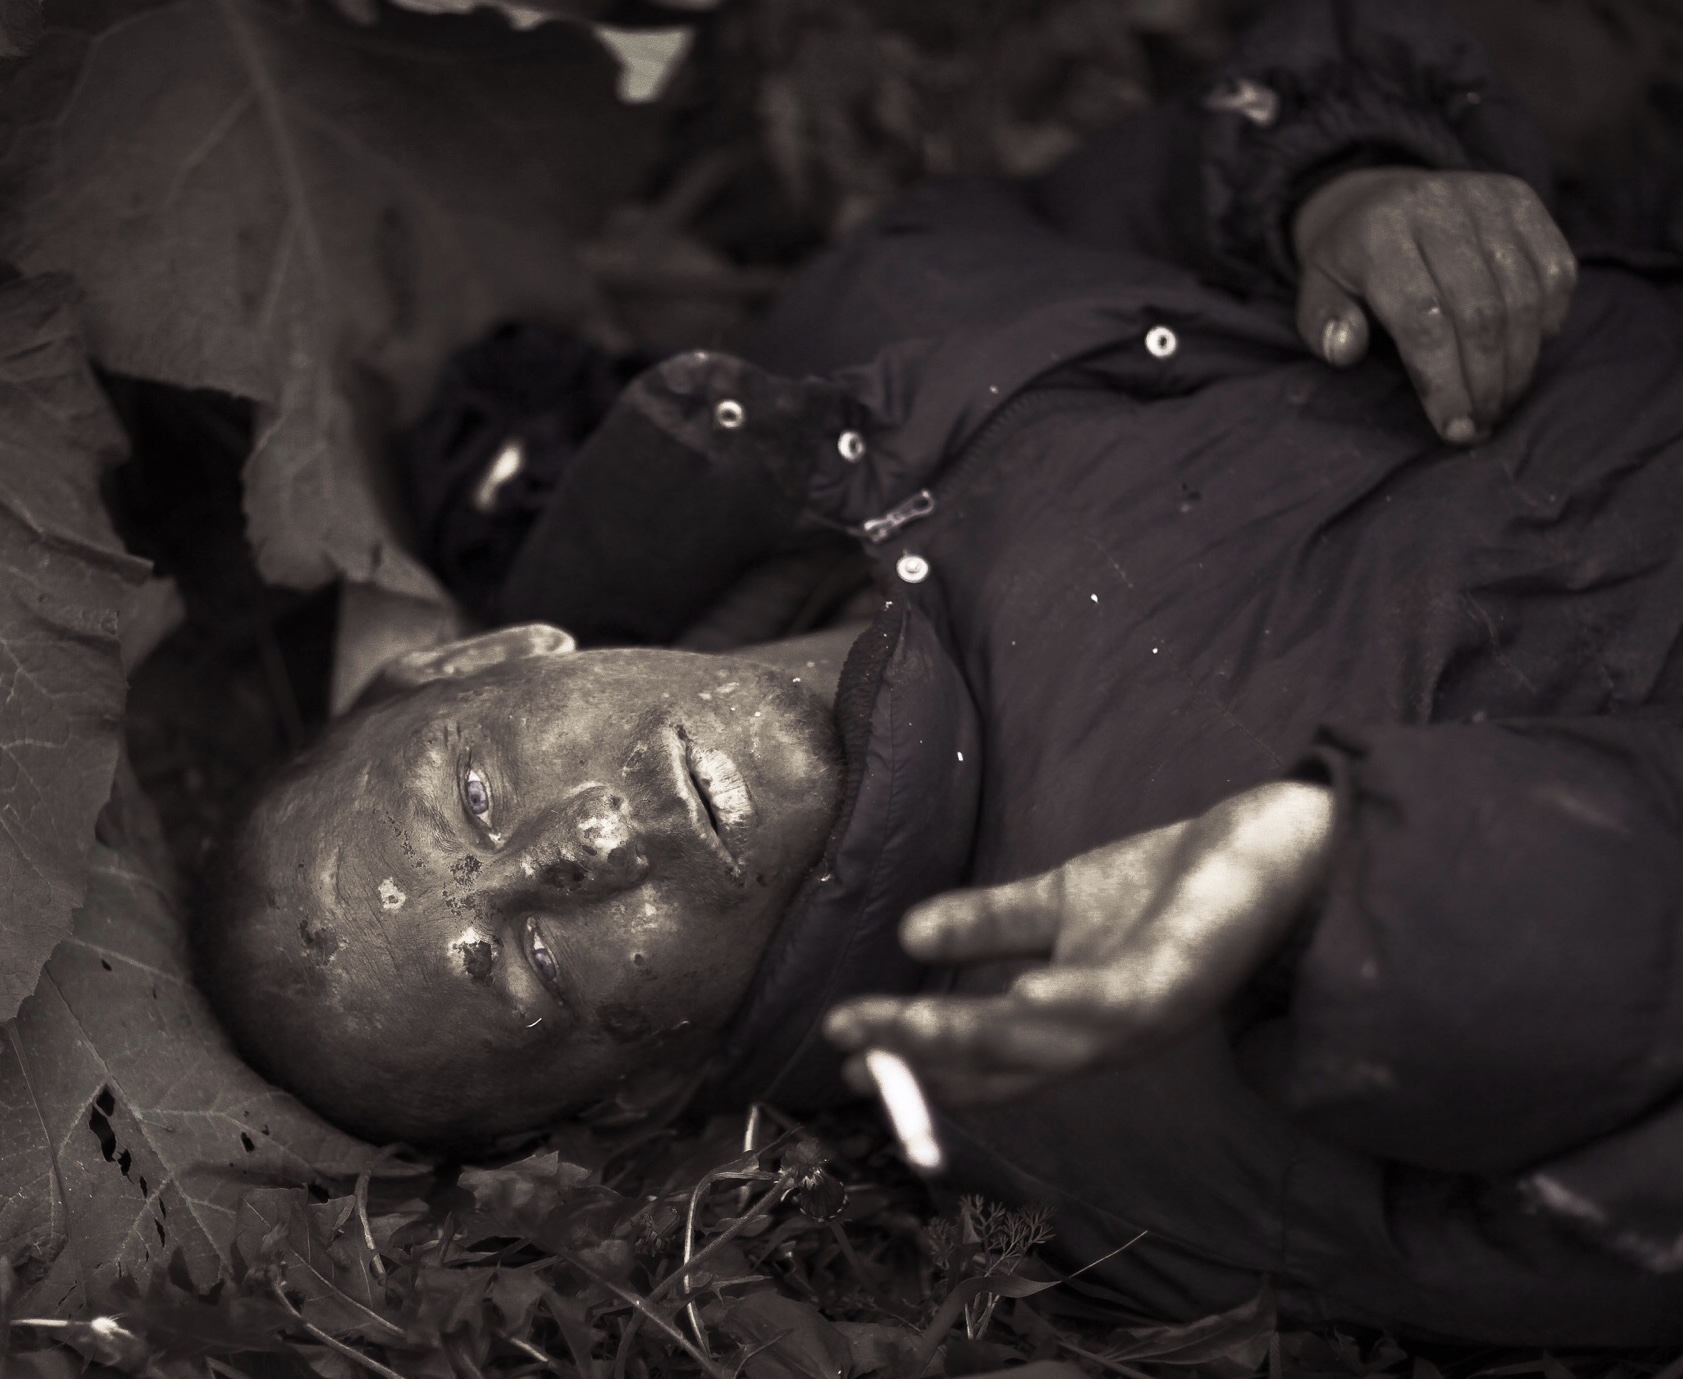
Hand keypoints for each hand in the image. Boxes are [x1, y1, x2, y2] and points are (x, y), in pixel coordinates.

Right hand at [823, 781, 1335, 1105]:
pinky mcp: (1176, 982)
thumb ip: (992, 924)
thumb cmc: (1171, 883)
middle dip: (918, 1055)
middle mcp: (1100, 1035)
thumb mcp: (1060, 901)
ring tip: (894, 1025)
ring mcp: (1139, 1016)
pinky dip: (1063, 1007)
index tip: (845, 1052)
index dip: (914, 1057)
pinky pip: (1112, 1005)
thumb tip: (910, 938)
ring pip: (1038, 1041)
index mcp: (1070, 1021)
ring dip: (962, 1037)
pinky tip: (1016, 996)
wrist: (1270, 848)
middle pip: (996, 1060)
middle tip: (845, 1045)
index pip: (982, 1055)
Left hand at [1292, 167, 1577, 445]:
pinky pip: (1556, 270)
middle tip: (1481, 424)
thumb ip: (1322, 325)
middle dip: (1485, 382)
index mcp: (1380, 233)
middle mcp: (1437, 206)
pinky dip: (1547, 320)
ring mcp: (1486, 196)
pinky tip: (1524, 353)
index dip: (1443, 382)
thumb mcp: (1317, 292)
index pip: (1423, 319)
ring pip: (1523, 296)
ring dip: (1519, 363)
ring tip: (1501, 401)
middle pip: (1480, 313)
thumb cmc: (1349, 264)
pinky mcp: (1522, 197)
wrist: (1379, 196)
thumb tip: (1345, 350)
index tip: (1454, 429)